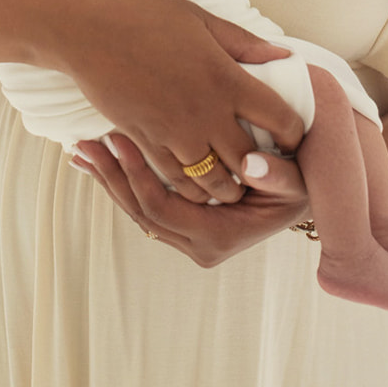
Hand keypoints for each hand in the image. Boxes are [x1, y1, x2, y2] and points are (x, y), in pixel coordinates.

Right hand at [56, 0, 304, 203]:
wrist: (86, 28)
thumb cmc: (145, 14)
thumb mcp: (203, 20)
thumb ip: (246, 44)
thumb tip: (284, 56)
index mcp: (226, 79)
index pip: (281, 120)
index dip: (295, 132)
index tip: (292, 132)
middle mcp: (205, 114)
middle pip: (249, 163)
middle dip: (262, 168)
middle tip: (265, 162)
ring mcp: (173, 134)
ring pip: (213, 183)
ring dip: (227, 184)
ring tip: (233, 175)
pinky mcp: (145, 143)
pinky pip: (176, 181)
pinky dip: (192, 187)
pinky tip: (197, 177)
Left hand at [71, 137, 310, 266]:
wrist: (306, 193)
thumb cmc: (302, 180)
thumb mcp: (298, 179)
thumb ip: (275, 174)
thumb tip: (249, 165)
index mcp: (221, 237)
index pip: (164, 210)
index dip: (137, 176)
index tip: (117, 138)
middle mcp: (202, 247)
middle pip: (141, 214)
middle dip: (112, 178)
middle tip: (85, 142)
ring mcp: (191, 239)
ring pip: (138, 213)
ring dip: (110, 180)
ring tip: (81, 149)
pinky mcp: (184, 226)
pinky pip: (146, 207)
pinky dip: (123, 182)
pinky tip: (100, 161)